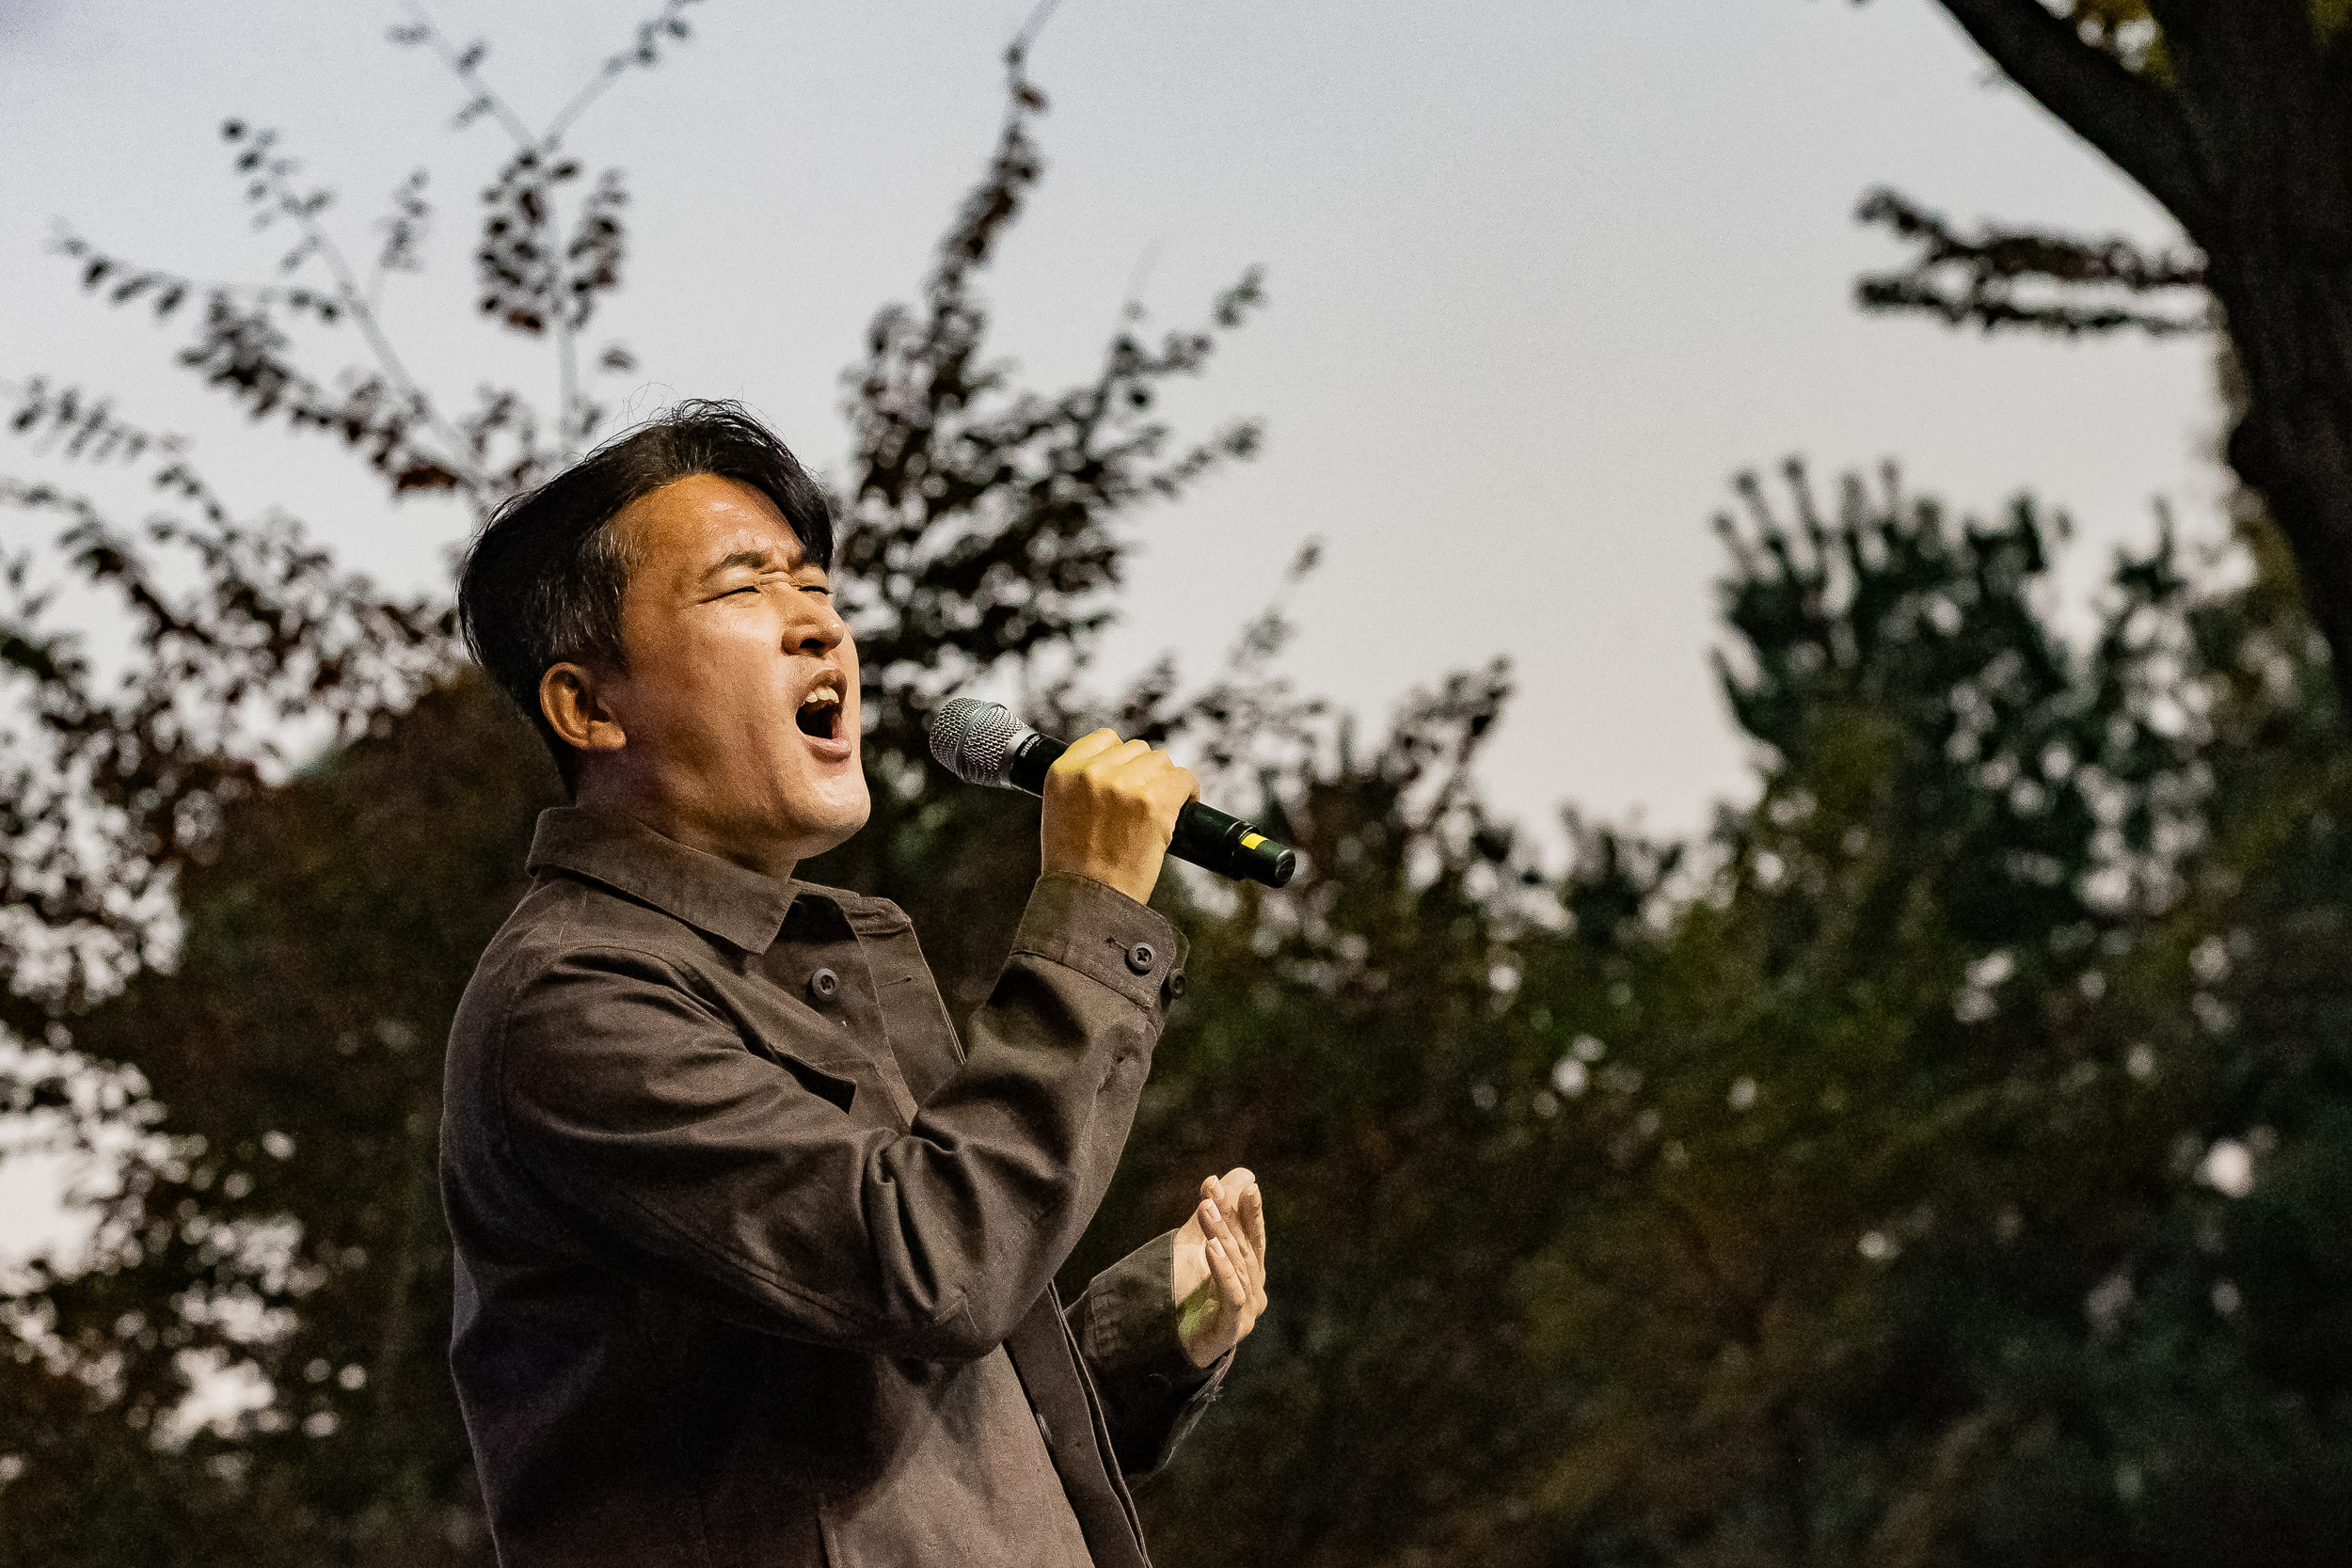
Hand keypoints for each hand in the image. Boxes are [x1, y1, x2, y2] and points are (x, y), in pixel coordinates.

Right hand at [1039, 728, 1197, 905]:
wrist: (1087, 899)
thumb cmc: (1076, 865)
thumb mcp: (1060, 811)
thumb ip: (1082, 783)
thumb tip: (1122, 765)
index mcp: (1063, 771)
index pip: (1105, 738)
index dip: (1121, 757)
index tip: (1128, 776)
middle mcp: (1092, 771)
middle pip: (1137, 749)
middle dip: (1143, 773)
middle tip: (1144, 803)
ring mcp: (1123, 784)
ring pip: (1161, 761)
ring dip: (1164, 782)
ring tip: (1160, 808)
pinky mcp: (1152, 801)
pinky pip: (1182, 779)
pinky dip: (1187, 792)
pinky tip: (1183, 807)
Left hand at [1171, 1168, 1267, 1368]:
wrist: (1171, 1345)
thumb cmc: (1189, 1294)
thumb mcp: (1200, 1245)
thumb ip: (1217, 1213)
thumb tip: (1244, 1174)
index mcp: (1251, 1272)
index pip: (1254, 1236)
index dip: (1250, 1211)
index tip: (1247, 1184)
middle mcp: (1255, 1290)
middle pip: (1244, 1248)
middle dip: (1229, 1216)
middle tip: (1212, 1189)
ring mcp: (1248, 1311)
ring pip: (1238, 1268)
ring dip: (1221, 1236)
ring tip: (1206, 1210)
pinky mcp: (1234, 1328)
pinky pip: (1232, 1295)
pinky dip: (1222, 1269)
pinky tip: (1211, 1247)